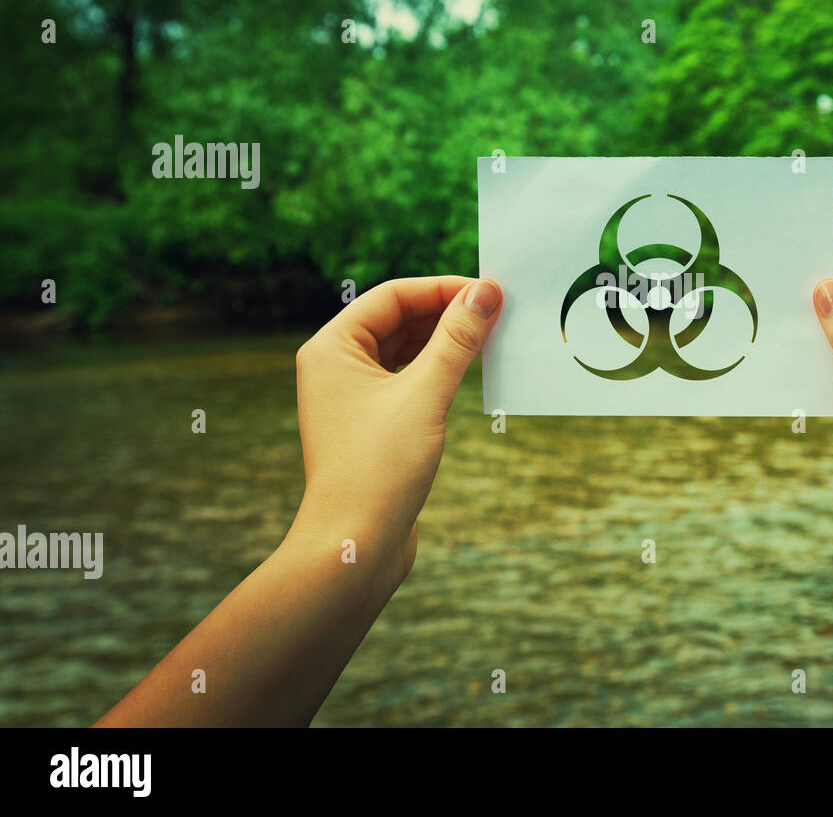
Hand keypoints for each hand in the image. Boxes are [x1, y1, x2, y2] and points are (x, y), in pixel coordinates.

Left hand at [287, 276, 501, 593]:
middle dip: (447, 313)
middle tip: (498, 312)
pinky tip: (472, 372)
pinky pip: (410, 380)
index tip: (489, 291)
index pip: (392, 296)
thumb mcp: (426, 394)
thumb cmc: (378, 469)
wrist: (355, 546)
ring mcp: (353, 397)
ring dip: (446, 342)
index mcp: (331, 348)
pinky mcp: (373, 425)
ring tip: (491, 338)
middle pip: (398, 319)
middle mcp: (336, 367)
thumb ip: (458, 339)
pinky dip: (440, 371)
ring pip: (406, 351)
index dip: (442, 288)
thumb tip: (486, 293)